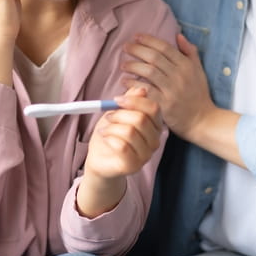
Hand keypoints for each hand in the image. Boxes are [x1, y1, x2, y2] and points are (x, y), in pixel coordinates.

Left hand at [77, 87, 163, 216]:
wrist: (100, 159)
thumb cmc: (112, 134)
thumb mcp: (118, 112)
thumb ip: (130, 100)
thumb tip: (142, 89)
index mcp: (155, 125)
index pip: (154, 108)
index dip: (134, 101)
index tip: (116, 100)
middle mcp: (155, 140)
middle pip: (141, 119)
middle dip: (119, 114)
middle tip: (108, 117)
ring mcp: (146, 155)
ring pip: (130, 132)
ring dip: (111, 127)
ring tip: (105, 130)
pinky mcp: (134, 166)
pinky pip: (123, 147)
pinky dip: (110, 138)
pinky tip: (106, 139)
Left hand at [122, 33, 213, 141]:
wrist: (202, 120)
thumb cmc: (199, 94)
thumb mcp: (199, 70)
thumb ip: (190, 52)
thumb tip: (178, 35)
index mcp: (187, 65)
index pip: (165, 47)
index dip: (149, 40)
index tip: (136, 36)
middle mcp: (179, 75)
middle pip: (154, 57)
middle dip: (137, 49)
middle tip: (125, 47)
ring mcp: (172, 90)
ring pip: (148, 72)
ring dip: (133, 66)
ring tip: (123, 64)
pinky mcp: (164, 104)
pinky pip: (145, 90)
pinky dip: (133, 84)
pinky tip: (125, 81)